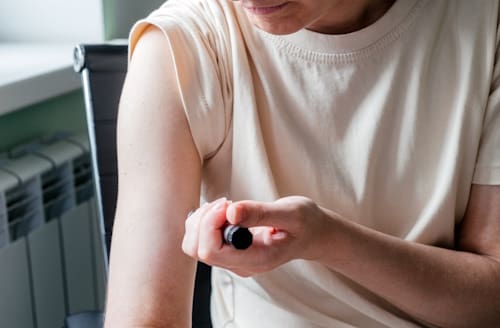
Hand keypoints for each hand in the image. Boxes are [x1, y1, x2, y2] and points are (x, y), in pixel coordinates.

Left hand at [182, 196, 334, 276]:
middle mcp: (240, 265)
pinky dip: (204, 222)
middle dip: (204, 220)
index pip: (212, 251)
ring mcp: (233, 261)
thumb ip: (260, 213)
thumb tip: (230, 213)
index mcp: (255, 260)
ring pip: (194, 246)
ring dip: (201, 221)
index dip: (210, 224)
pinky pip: (201, 241)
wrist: (312, 234)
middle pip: (198, 249)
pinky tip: (222, 212)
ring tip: (225, 207)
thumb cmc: (305, 223)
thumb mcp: (291, 213)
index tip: (228, 204)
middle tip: (226, 203)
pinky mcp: (228, 252)